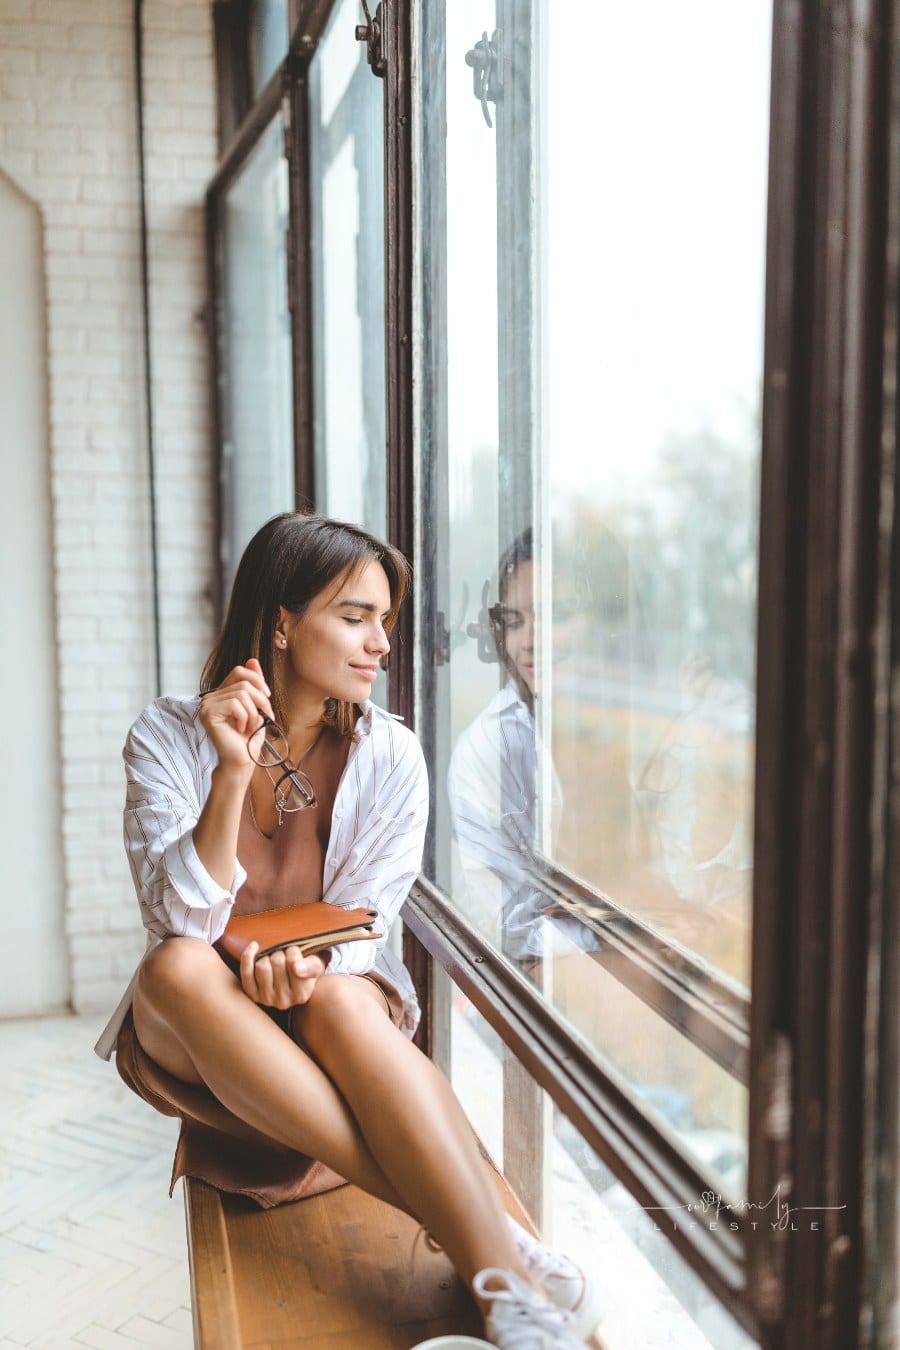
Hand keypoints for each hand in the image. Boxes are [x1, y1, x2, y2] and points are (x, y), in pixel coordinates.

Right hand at [199, 658, 272, 773]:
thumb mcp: (257, 706)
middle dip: (260, 701)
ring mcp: (207, 705)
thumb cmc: (249, 738)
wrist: (243, 760)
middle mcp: (210, 697)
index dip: (257, 680)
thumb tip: (252, 660)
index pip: (239, 671)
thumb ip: (253, 684)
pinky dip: (245, 717)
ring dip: (253, 712)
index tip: (267, 696)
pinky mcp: (207, 714)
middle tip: (262, 717)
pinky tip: (240, 729)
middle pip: (243, 683)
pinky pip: (235, 704)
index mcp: (221, 693)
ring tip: (249, 726)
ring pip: (241, 693)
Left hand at [239, 943, 326, 1008]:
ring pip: (261, 966)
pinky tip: (254, 946)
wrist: (293, 980)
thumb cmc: (306, 968)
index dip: (293, 951)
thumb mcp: (316, 965)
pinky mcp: (252, 994)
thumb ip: (311, 966)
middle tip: (285, 955)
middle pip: (276, 962)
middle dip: (280, 952)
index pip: (293, 962)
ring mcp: (266, 1000)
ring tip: (275, 958)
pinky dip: (248, 955)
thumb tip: (296, 968)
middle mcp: (283, 1002)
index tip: (296, 953)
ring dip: (267, 955)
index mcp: (301, 995)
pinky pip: (245, 972)